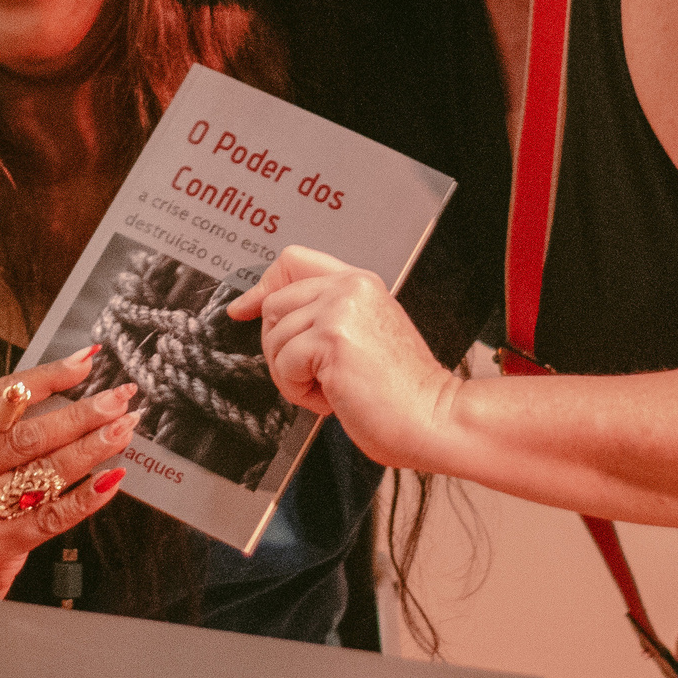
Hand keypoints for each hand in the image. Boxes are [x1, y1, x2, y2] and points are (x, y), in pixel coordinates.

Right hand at [0, 347, 137, 596]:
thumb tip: (63, 388)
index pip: (1, 396)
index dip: (48, 377)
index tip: (86, 362)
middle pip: (28, 434)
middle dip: (81, 413)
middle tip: (118, 398)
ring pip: (44, 470)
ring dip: (92, 447)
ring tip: (123, 429)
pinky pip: (52, 515)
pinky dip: (86, 496)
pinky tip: (111, 479)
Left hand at [227, 247, 457, 470]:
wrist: (434, 418)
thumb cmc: (403, 392)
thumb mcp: (364, 336)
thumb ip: (325, 316)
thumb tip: (267, 315)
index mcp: (359, 283)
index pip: (293, 260)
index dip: (263, 284)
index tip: (243, 308)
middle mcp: (350, 287)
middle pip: (273, 304)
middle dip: (281, 349)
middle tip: (315, 377)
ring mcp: (340, 309)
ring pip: (274, 338)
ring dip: (292, 376)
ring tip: (331, 388)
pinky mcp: (331, 338)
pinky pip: (285, 364)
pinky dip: (300, 392)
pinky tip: (333, 397)